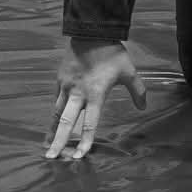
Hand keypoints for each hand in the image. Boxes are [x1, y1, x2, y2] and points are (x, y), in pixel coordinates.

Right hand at [46, 39, 147, 159]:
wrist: (92, 33)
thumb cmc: (112, 54)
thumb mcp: (129, 71)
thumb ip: (137, 90)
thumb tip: (143, 107)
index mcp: (96, 94)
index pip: (90, 122)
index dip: (85, 140)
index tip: (79, 156)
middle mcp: (79, 94)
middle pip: (66, 122)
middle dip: (59, 141)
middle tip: (51, 158)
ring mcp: (67, 87)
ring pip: (56, 112)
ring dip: (52, 129)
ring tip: (47, 144)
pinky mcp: (60, 80)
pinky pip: (56, 99)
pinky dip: (54, 111)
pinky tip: (53, 120)